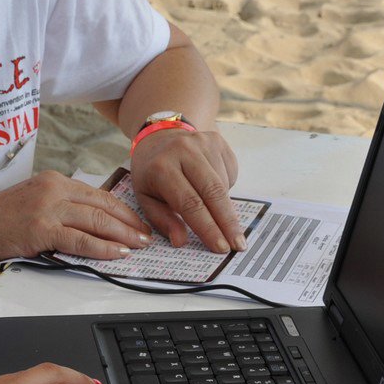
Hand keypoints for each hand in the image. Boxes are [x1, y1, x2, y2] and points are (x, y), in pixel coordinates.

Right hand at [0, 171, 151, 262]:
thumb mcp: (33, 202)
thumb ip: (60, 207)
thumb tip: (90, 222)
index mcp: (54, 180)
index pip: (97, 194)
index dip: (122, 209)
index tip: (137, 222)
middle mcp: (54, 189)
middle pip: (102, 205)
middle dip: (129, 222)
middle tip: (146, 235)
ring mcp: (48, 208)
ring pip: (96, 221)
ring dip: (122, 235)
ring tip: (139, 245)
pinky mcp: (42, 229)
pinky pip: (80, 240)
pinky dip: (103, 248)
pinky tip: (117, 253)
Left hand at [128, 127, 244, 252]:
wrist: (159, 136)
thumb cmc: (151, 173)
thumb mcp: (146, 198)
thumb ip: (162, 220)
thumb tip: (180, 241)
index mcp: (161, 168)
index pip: (189, 203)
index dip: (207, 227)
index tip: (220, 247)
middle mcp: (184, 151)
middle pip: (213, 191)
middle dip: (228, 222)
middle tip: (238, 244)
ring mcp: (203, 142)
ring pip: (223, 183)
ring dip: (225, 205)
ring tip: (216, 212)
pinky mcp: (217, 140)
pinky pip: (229, 172)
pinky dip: (225, 187)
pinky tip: (211, 187)